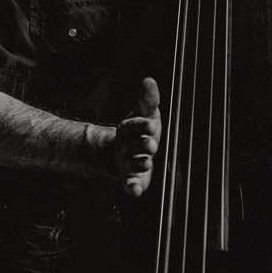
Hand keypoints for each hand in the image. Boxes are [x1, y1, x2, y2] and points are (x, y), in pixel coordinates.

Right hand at [110, 78, 161, 196]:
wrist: (119, 153)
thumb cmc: (139, 131)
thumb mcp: (144, 113)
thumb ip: (148, 100)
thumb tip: (149, 80)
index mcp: (128, 129)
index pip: (132, 125)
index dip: (141, 125)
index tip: (152, 124)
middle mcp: (125, 146)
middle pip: (132, 145)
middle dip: (142, 144)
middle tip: (151, 144)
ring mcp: (126, 163)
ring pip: (131, 164)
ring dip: (138, 163)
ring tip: (147, 162)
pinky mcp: (130, 179)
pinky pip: (129, 184)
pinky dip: (131, 188)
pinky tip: (135, 191)